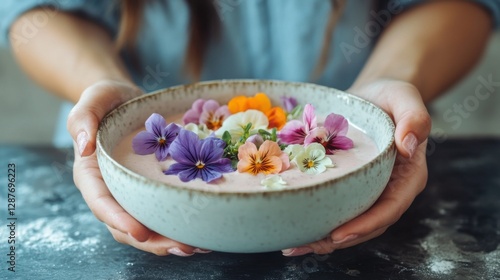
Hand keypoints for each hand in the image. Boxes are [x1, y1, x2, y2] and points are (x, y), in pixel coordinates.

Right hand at [67, 80, 206, 255]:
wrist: (124, 100)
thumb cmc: (107, 99)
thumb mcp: (93, 98)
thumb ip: (83, 118)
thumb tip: (83, 145)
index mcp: (91, 174)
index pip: (102, 203)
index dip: (120, 221)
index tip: (142, 232)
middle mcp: (110, 190)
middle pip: (124, 225)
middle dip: (152, 242)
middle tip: (183, 246)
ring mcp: (130, 193)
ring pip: (144, 226)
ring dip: (168, 241)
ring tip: (197, 246)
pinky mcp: (148, 191)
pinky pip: (159, 213)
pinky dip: (177, 226)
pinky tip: (200, 232)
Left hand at [282, 79, 430, 255]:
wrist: (375, 95)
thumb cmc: (392, 96)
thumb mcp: (405, 97)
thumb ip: (414, 118)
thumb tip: (408, 145)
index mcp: (408, 175)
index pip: (389, 208)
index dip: (365, 225)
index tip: (338, 235)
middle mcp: (390, 188)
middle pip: (367, 224)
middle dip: (338, 240)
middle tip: (306, 246)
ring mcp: (370, 189)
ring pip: (351, 221)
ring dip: (324, 237)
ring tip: (294, 246)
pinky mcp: (352, 185)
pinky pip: (338, 207)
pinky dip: (319, 219)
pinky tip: (296, 226)